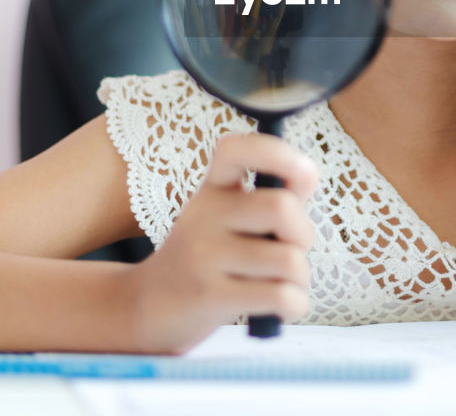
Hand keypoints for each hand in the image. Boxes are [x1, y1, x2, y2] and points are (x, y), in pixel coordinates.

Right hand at [124, 132, 318, 353]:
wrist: (148, 307)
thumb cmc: (207, 260)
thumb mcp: (228, 220)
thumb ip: (270, 198)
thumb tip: (306, 172)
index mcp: (212, 189)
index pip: (236, 149)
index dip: (276, 152)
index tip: (301, 171)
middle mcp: (203, 214)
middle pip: (281, 207)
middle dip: (304, 235)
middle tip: (291, 251)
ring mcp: (202, 254)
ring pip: (288, 259)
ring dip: (300, 278)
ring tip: (282, 284)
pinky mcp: (208, 295)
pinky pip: (279, 295)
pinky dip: (295, 304)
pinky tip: (283, 306)